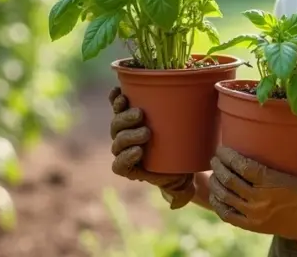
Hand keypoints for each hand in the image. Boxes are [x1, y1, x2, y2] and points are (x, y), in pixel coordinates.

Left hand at [108, 86, 194, 208]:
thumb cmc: (179, 168)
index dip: (125, 158)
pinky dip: (115, 99)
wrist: (179, 148)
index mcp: (130, 166)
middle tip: (146, 131)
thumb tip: (175, 203)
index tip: (140, 152)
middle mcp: (124, 148)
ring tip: (139, 113)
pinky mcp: (128, 112)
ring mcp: (124, 130)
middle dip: (129, 136)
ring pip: (116, 124)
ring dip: (123, 117)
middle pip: (117, 141)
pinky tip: (120, 93)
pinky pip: (116, 106)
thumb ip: (179, 193)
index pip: (119, 164)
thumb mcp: (181, 182)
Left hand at [207, 146, 296, 255]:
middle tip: (215, 159)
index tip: (222, 149)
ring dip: (216, 183)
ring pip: (225, 196)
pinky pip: (227, 215)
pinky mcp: (251, 226)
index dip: (228, 156)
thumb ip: (271, 164)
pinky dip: (218, 203)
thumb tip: (256, 143)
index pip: (241, 165)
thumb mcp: (290, 172)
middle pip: (229, 179)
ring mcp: (253, 213)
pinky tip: (215, 195)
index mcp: (269, 181)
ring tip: (214, 174)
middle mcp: (259, 198)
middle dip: (219, 167)